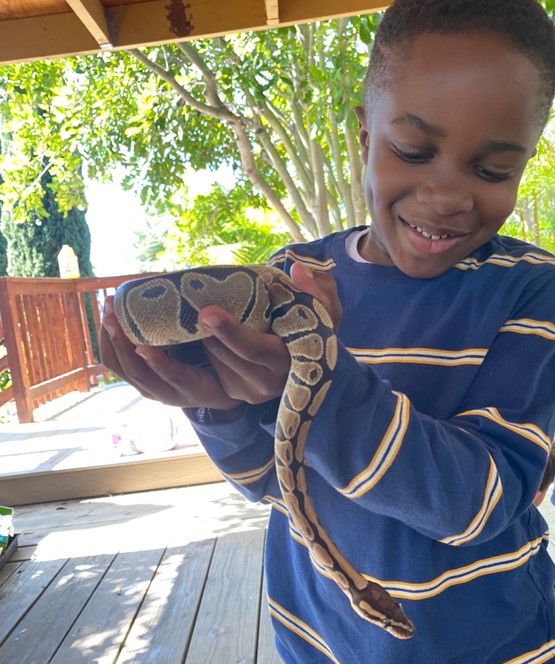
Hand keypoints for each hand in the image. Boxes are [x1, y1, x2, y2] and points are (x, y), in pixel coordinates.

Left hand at [99, 263, 341, 411]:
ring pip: (186, 377)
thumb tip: (297, 269)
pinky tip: (123, 341)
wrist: (303, 372)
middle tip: (152, 310)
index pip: (254, 349)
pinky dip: (146, 366)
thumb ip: (319, 293)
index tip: (206, 311)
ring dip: (150, 353)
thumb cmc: (312, 337)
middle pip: (216, 359)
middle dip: (186, 336)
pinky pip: (171, 387)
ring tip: (120, 321)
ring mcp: (232, 393)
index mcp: (281, 363)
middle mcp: (255, 385)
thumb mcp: (325, 315)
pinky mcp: (213, 394)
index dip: (230, 332)